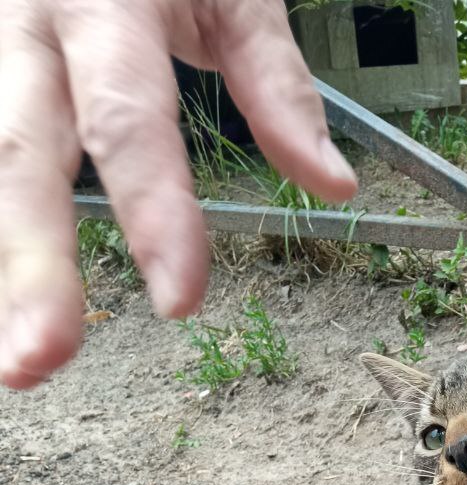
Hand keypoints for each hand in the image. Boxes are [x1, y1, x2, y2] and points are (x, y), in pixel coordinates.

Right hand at [0, 0, 356, 390]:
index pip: (129, 122)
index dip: (153, 213)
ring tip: (18, 366)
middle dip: (31, 266)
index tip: (179, 300)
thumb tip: (332, 183)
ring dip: (0, 275)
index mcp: (101, 1)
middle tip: (40, 361)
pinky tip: (4, 310)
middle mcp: (24, 25)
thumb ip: (275, 83)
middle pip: (19, 151)